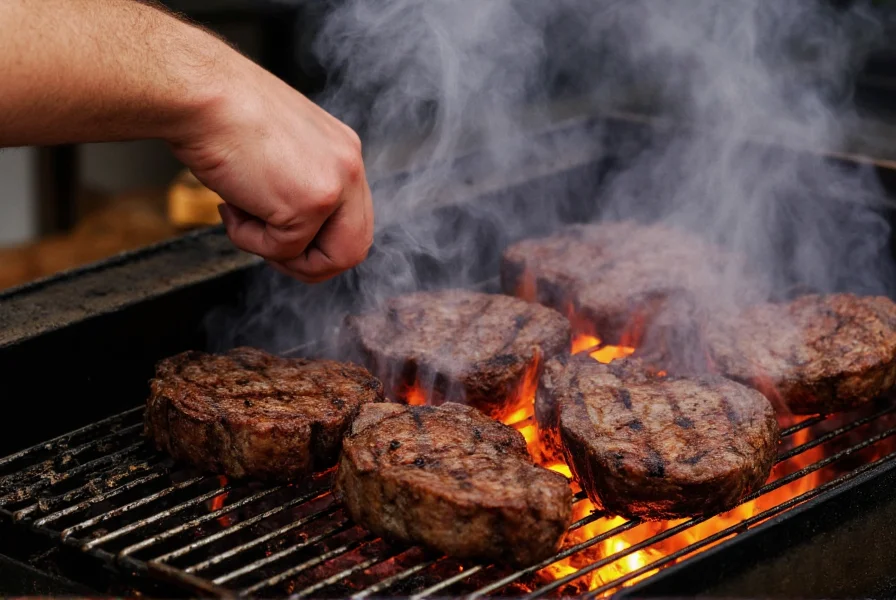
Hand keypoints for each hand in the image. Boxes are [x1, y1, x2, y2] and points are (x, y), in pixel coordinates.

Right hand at [169, 54, 373, 282]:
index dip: (318, 244)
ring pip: (325, 259)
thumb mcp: (279, 151)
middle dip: (309, 264)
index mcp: (344, 152)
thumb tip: (294, 230)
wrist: (199, 93)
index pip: (354, 221)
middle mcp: (350, 167)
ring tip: (243, 217)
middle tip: (269, 250)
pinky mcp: (310, 203)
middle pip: (353, 249)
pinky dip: (248, 238)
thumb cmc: (222, 114)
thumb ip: (300, 185)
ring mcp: (335, 186)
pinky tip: (231, 203)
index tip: (282, 237)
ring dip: (277, 254)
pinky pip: (283, 249)